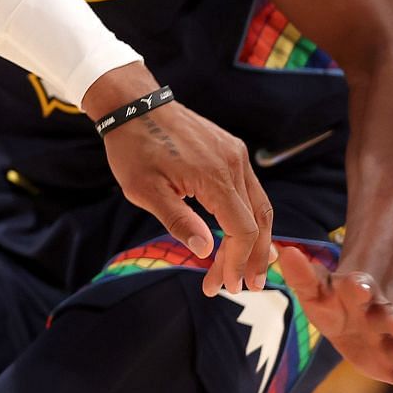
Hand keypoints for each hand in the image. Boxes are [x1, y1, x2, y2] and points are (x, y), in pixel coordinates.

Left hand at [100, 102, 273, 296]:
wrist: (133, 105)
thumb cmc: (133, 148)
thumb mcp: (145, 190)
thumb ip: (177, 220)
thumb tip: (207, 250)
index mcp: (215, 176)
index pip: (243, 230)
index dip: (238, 262)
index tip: (227, 286)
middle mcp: (234, 163)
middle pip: (259, 220)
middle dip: (251, 258)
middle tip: (241, 287)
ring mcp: (236, 154)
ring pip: (260, 205)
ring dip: (254, 240)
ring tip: (245, 269)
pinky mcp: (231, 150)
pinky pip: (249, 189)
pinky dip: (249, 216)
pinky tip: (239, 235)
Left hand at [277, 244, 392, 392]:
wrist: (350, 317)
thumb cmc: (328, 300)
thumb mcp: (312, 289)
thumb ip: (301, 275)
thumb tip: (285, 252)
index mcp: (358, 292)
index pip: (359, 286)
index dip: (359, 287)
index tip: (359, 288)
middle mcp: (379, 315)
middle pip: (388, 315)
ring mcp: (389, 341)